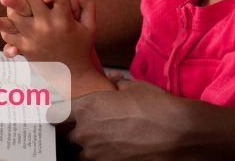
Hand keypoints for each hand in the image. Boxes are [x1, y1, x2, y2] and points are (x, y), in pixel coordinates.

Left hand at [0, 0, 110, 96]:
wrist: (73, 75)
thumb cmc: (81, 48)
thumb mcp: (89, 27)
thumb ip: (86, 6)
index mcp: (64, 19)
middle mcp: (47, 26)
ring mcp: (34, 37)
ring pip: (15, 15)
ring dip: (12, 5)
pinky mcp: (25, 48)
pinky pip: (9, 35)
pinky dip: (5, 29)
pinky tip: (3, 22)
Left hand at [69, 78, 198, 160]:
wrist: (179, 134)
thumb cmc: (157, 107)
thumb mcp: (135, 87)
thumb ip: (117, 85)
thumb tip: (114, 81)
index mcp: (87, 108)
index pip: (56, 114)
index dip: (59, 115)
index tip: (62, 117)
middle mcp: (86, 132)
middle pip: (68, 137)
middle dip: (77, 133)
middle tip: (93, 130)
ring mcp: (96, 155)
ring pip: (81, 155)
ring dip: (89, 150)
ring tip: (108, 143)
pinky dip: (104, 158)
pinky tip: (118, 153)